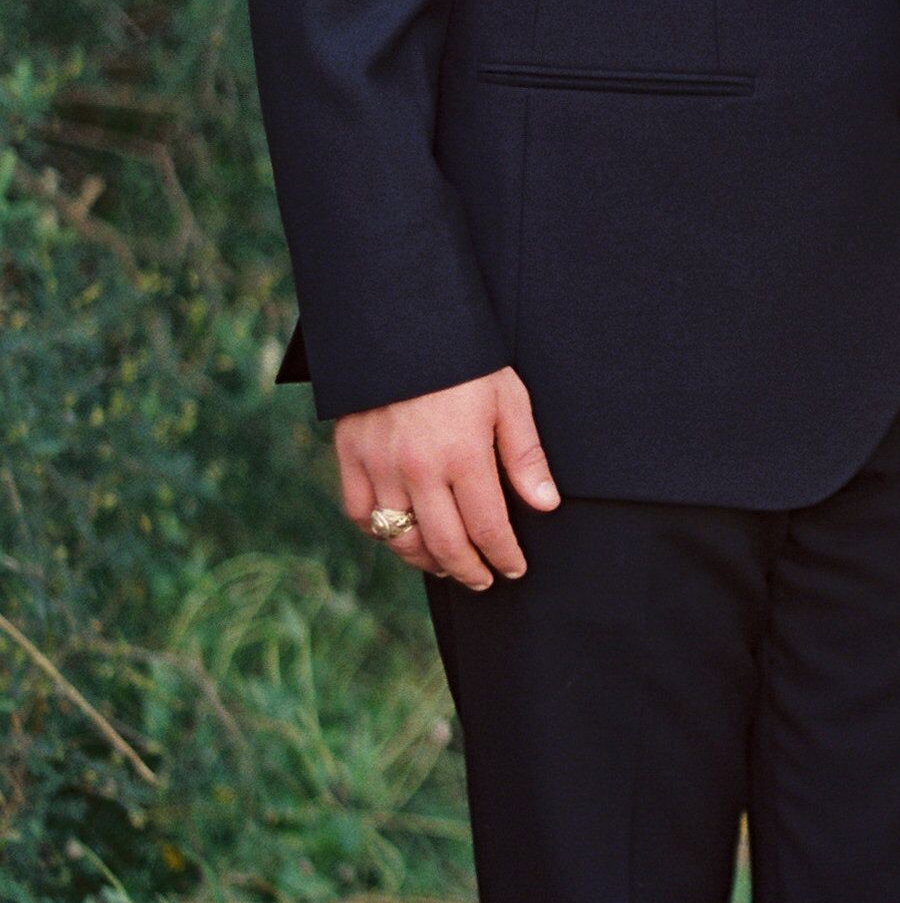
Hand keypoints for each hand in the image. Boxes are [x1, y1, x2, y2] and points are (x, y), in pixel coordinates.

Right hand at [333, 368, 559, 588]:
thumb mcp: (508, 398)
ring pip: (399, 537)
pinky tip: (400, 535)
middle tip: (484, 580)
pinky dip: (379, 532)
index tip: (514, 568)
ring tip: (446, 566)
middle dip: (468, 570)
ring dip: (425, 561)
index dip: (503, 556)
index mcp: (463, 455)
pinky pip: (360, 513)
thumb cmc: (463, 361)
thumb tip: (545, 504)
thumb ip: (525, 456)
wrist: (400, 322)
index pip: (488, 528)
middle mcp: (418, 469)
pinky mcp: (350, 455)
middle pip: (444, 544)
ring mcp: (380, 465)